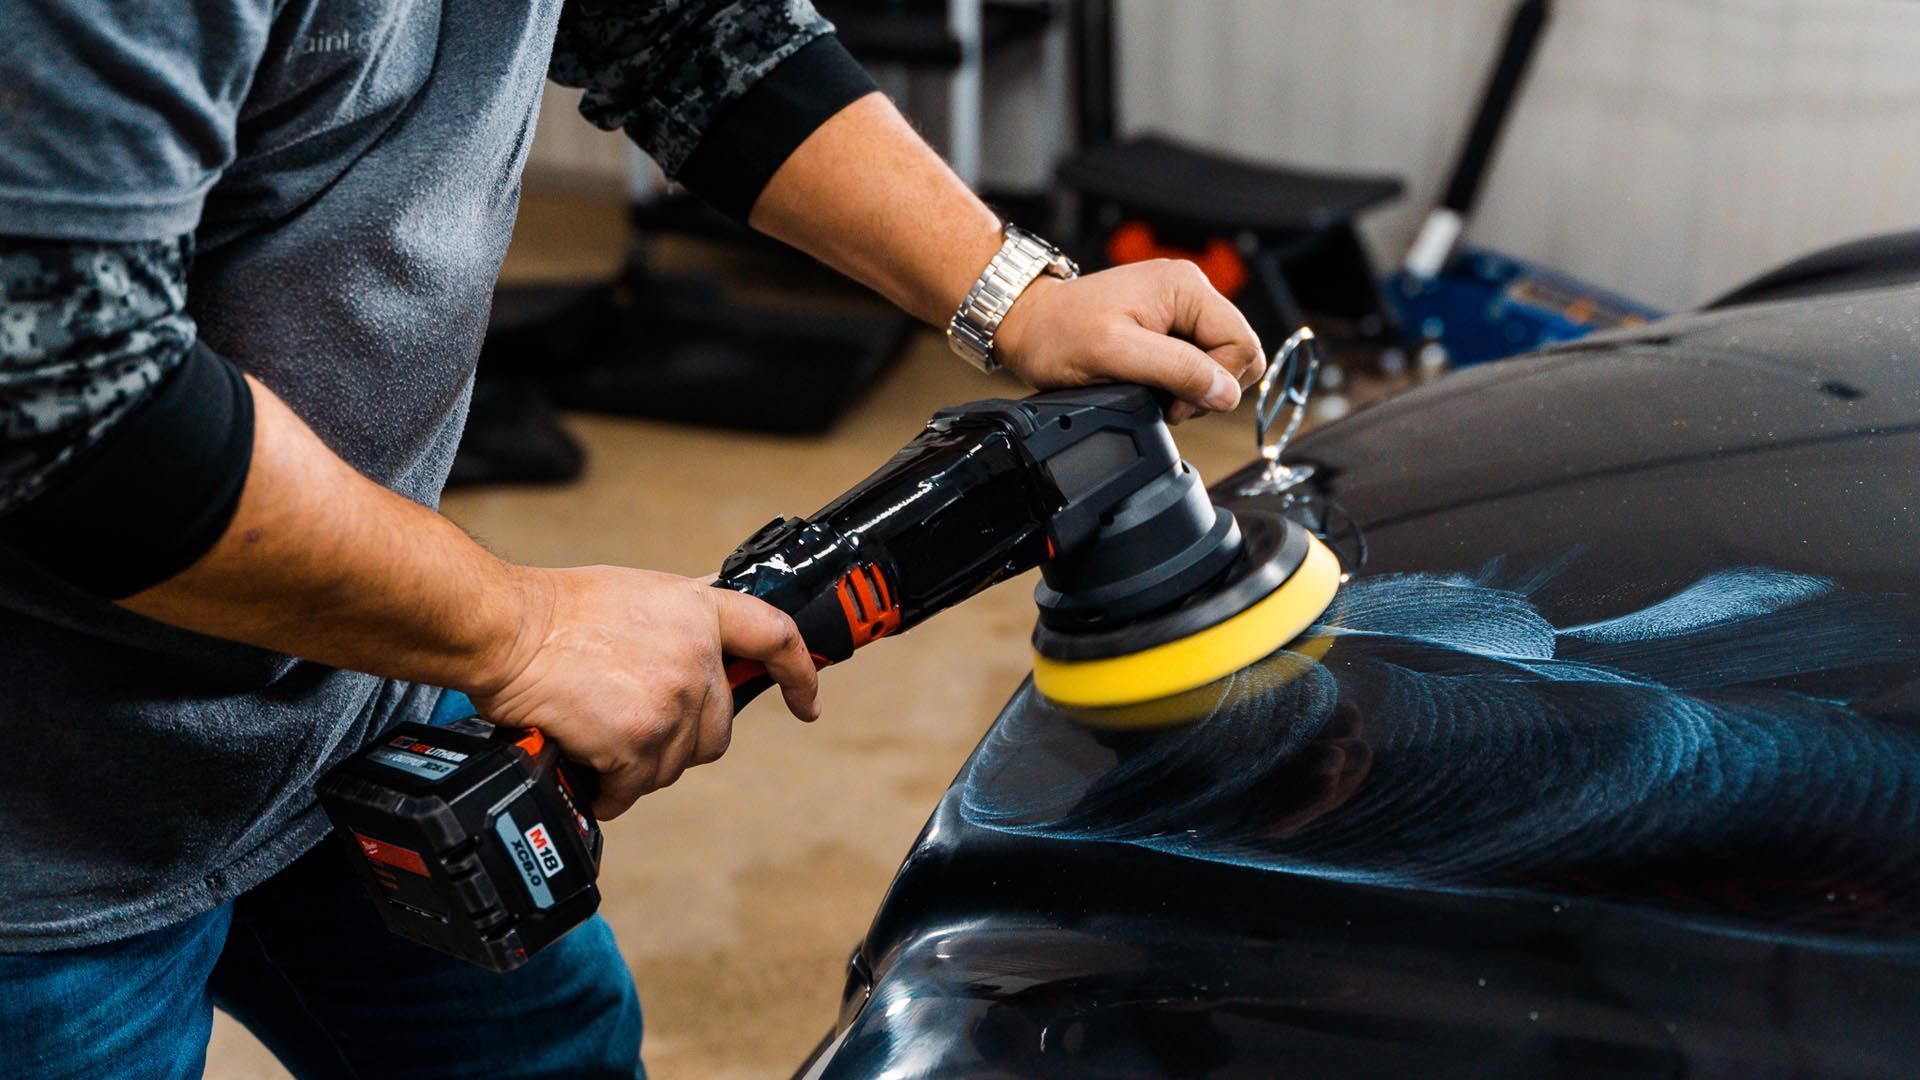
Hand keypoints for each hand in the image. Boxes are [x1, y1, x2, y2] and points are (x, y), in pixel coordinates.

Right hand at [466, 567, 820, 818]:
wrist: (504, 629)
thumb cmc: (552, 612)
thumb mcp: (636, 594)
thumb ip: (679, 620)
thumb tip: (700, 637)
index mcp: (698, 611)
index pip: (774, 639)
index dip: (799, 674)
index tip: (806, 703)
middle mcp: (695, 655)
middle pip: (717, 730)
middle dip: (679, 742)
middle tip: (631, 730)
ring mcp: (672, 699)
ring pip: (674, 765)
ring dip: (637, 766)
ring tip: (596, 737)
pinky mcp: (640, 740)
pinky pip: (633, 788)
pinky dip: (608, 789)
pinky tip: (584, 765)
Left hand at [994, 259, 1264, 422]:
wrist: (1028, 323)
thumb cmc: (1059, 334)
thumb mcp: (1116, 354)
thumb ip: (1176, 369)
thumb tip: (1227, 393)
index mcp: (1186, 288)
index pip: (1242, 345)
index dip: (1218, 383)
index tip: (1176, 402)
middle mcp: (1190, 290)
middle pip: (1238, 353)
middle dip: (1208, 387)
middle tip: (1167, 401)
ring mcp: (1179, 306)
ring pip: (1220, 360)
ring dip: (1194, 386)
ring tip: (1154, 391)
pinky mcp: (1167, 323)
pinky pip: (1196, 359)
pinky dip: (1180, 380)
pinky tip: (1152, 383)